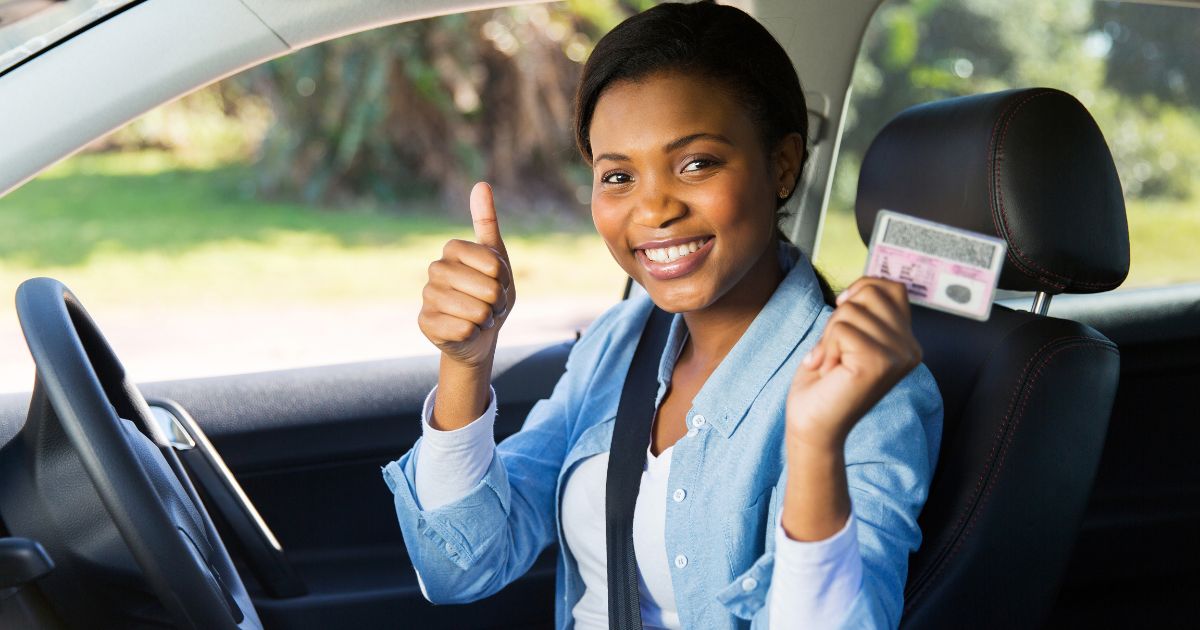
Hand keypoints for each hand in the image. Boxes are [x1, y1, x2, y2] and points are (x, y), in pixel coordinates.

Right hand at [418, 182, 515, 368]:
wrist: (478, 334)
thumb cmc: (489, 293)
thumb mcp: (497, 258)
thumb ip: (487, 222)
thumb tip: (480, 184)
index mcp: (452, 249)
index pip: (495, 264)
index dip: (504, 279)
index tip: (498, 282)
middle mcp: (435, 269)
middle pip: (488, 289)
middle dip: (497, 302)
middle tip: (489, 304)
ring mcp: (427, 296)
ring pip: (476, 311)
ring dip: (486, 319)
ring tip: (478, 316)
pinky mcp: (424, 322)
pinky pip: (463, 330)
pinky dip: (472, 333)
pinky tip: (464, 331)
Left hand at [785, 277, 921, 450]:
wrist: (813, 424)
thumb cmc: (824, 381)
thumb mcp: (848, 337)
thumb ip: (864, 313)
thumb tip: (865, 284)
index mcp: (907, 342)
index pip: (893, 288)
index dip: (862, 289)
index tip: (842, 312)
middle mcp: (910, 348)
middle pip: (871, 293)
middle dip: (840, 316)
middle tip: (834, 349)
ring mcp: (898, 356)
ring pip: (852, 311)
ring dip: (829, 337)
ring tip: (832, 364)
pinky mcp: (879, 363)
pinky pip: (842, 329)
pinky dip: (825, 348)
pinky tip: (829, 371)